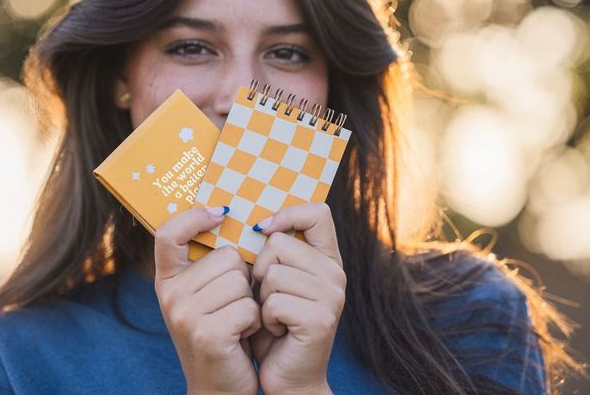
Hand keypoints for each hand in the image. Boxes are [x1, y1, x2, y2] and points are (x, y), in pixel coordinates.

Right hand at [154, 206, 260, 394]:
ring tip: (237, 323)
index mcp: (167, 280)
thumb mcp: (207, 295)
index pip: (169, 233)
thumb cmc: (223, 332)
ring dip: (250, 302)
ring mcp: (185, 315)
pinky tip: (242, 336)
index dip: (193, 216)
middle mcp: (169, 295)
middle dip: (242, 279)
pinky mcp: (207, 334)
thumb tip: (231, 215)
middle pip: (226, 257)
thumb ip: (210, 263)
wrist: (219, 389)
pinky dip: (254, 322)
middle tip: (231, 307)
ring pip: (241, 281)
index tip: (221, 213)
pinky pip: (249, 306)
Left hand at [249, 203, 345, 394]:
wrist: (288, 378)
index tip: (264, 230)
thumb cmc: (274, 325)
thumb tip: (254, 222)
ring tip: (274, 316)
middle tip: (270, 297)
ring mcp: (332, 296)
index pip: (318, 212)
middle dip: (260, 270)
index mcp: (327, 259)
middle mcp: (336, 273)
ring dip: (261, 298)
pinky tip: (277, 331)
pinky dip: (265, 318)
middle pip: (279, 243)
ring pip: (273, 273)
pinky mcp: (321, 319)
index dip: (288, 214)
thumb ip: (273, 252)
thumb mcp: (274, 281)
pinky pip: (274, 301)